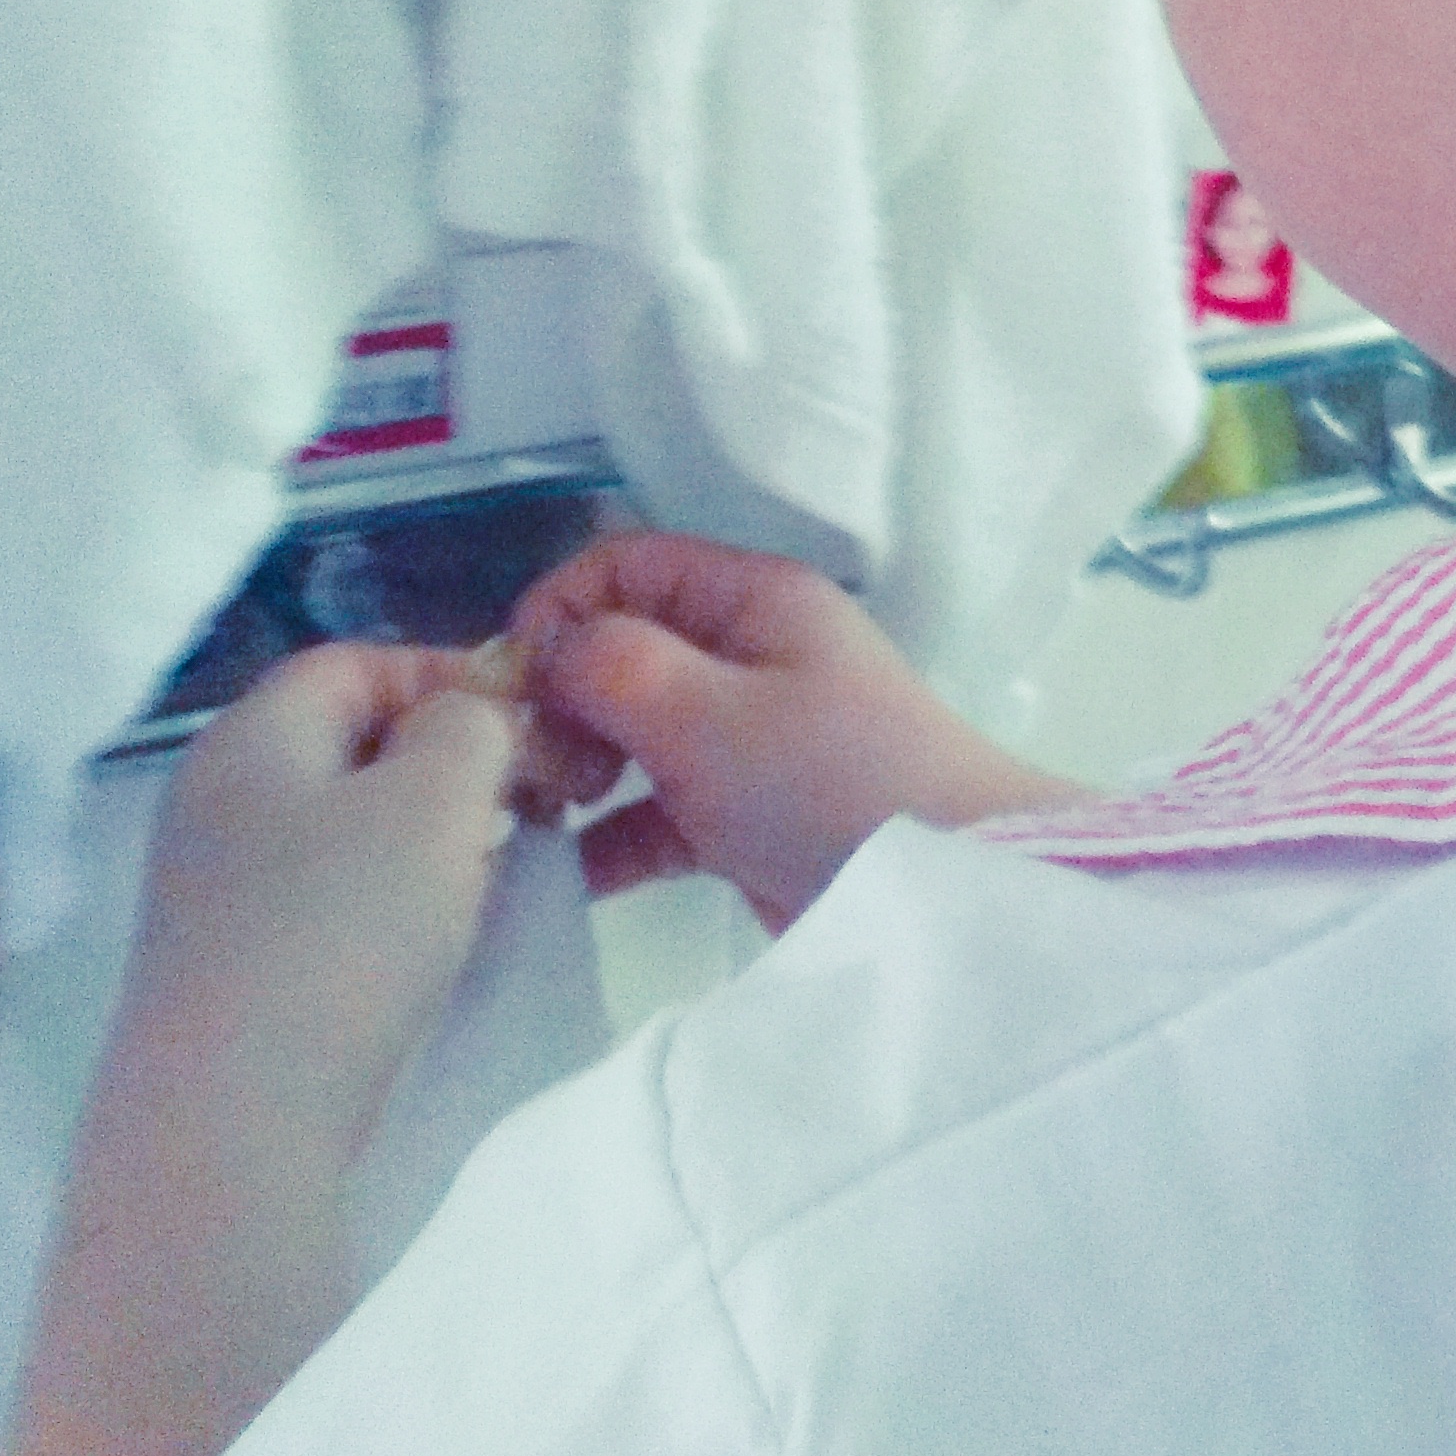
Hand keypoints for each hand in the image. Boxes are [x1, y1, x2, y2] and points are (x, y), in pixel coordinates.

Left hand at [116, 645, 523, 1174]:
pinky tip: (436, 948)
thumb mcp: (435, 798)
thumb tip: (470, 718)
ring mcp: (216, 890)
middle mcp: (218, 799)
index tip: (533, 728)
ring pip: (346, 827)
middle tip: (531, 808)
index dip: (451, 674)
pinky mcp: (234, 968)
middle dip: (451, 764)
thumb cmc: (341, 933)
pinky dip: (391, 905)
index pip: (355, 662)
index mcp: (250, 736)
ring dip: (430, 841)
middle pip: (351, 745)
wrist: (236, 1118)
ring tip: (494, 881)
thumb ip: (469, 726)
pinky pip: (328, 901)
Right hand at [507, 534, 1084, 931]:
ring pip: (632, 738)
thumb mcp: (709, 710)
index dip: (556, 609)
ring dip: (574, 774)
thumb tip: (541, 651)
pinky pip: (656, 815)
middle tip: (518, 769)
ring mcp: (749, 740)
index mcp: (752, 600)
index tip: (510, 686)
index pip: (624, 565)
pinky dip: (608, 840)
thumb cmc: (829, 781)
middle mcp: (749, 657)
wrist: (945, 890)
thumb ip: (610, 665)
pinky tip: (553, 879)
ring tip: (527, 824)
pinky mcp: (747, 819)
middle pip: (619, 653)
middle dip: (556, 701)